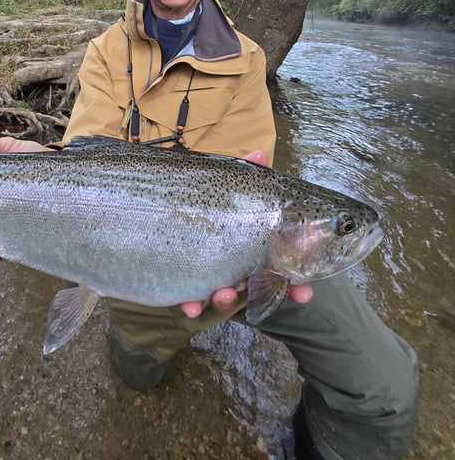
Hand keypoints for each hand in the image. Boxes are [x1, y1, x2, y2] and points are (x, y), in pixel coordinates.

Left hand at [179, 149, 313, 316]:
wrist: (156, 209)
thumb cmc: (207, 198)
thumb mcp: (228, 184)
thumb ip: (245, 173)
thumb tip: (260, 154)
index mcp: (252, 242)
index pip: (280, 264)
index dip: (296, 282)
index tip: (304, 290)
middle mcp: (236, 261)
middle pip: (260, 284)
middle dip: (274, 294)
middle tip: (279, 300)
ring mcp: (211, 273)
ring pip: (226, 294)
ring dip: (228, 299)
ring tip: (224, 293)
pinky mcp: (184, 283)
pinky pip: (190, 300)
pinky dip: (192, 304)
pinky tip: (190, 306)